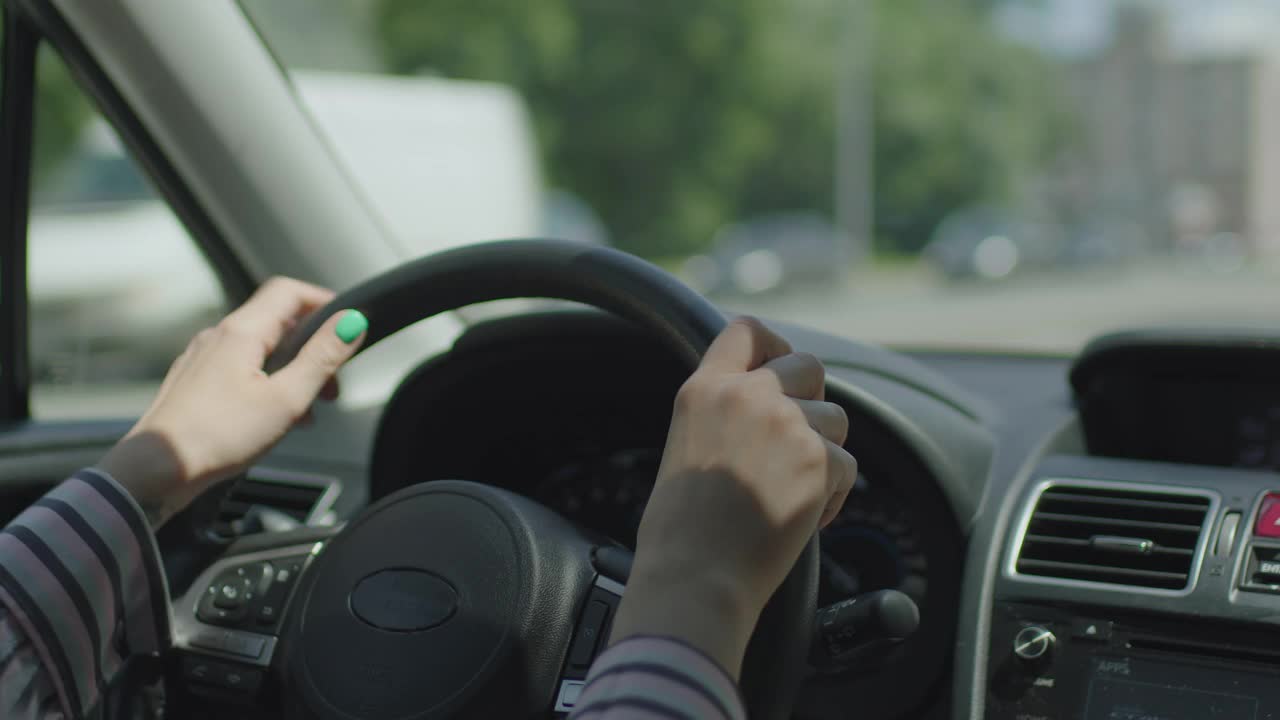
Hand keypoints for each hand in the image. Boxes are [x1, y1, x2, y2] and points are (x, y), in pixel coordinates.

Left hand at [98, 277, 367, 525]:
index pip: (288, 292)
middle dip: (312, 346)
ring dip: (291, 370)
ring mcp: (203, 358)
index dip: (323, 301)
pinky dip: (267, 383)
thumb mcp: (286, 399)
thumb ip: (322, 358)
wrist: (156, 471)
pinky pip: (240, 369)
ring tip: (307, 408)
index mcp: (241, 332)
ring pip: (259, 348)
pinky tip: (274, 418)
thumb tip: (352, 323)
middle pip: (276, 322)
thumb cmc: (216, 437)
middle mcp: (218, 337)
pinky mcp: (195, 382)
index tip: (347, 324)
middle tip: (333, 380)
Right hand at [609, 317, 856, 676]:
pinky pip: (847, 465)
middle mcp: (747, 396)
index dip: (773, 343)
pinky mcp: (818, 460)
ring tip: (793, 491)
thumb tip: (770, 405)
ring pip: (835, 418)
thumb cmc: (682, 530)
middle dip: (812, 398)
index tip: (779, 366)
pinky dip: (834, 494)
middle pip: (808, 365)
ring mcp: (786, 424)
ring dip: (824, 452)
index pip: (747, 330)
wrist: (696, 575)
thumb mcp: (686, 445)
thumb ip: (724, 413)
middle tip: (798, 438)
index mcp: (704, 390)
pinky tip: (803, 517)